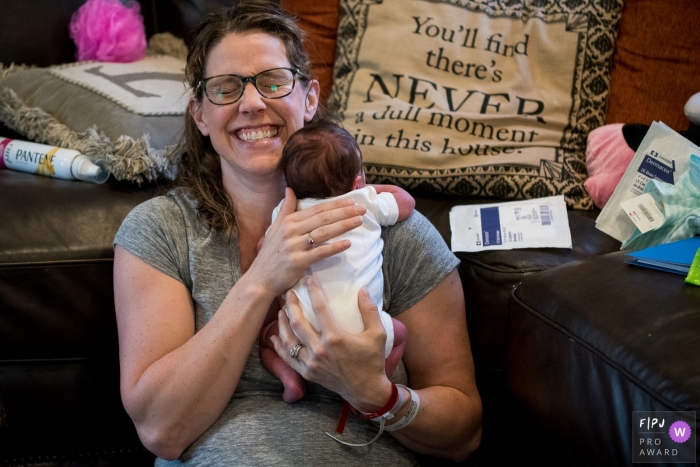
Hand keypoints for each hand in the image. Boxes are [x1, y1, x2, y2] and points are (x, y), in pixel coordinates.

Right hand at [248, 188, 365, 299]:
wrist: (260, 279)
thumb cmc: (270, 254)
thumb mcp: (275, 228)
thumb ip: (285, 209)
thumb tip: (289, 189)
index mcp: (288, 221)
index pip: (316, 209)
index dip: (335, 204)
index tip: (352, 201)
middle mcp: (291, 230)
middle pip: (323, 218)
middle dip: (344, 212)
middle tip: (362, 208)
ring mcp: (294, 246)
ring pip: (324, 232)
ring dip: (343, 225)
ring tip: (359, 221)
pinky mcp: (298, 261)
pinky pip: (320, 252)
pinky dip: (334, 247)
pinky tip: (348, 243)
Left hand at [270, 277, 392, 411]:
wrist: (366, 390)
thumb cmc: (372, 361)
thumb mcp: (378, 334)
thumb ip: (369, 311)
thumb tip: (362, 290)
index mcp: (336, 338)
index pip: (320, 309)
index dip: (313, 292)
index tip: (308, 280)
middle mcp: (320, 350)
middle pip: (298, 323)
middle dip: (292, 305)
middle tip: (289, 293)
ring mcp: (311, 363)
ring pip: (289, 340)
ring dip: (282, 324)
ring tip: (281, 311)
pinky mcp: (307, 373)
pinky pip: (288, 359)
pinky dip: (279, 347)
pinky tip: (274, 337)